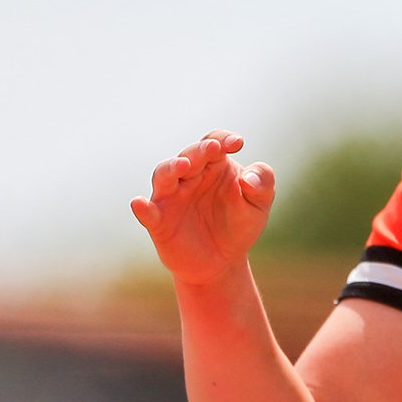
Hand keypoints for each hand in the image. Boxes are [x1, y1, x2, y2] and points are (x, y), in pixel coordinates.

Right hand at [131, 130, 276, 285]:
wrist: (223, 261)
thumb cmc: (240, 224)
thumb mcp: (259, 204)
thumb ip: (262, 184)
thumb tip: (248, 178)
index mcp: (214, 165)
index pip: (214, 142)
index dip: (223, 139)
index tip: (237, 143)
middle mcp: (189, 176)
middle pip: (190, 155)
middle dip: (200, 151)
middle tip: (213, 148)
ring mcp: (172, 197)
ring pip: (164, 175)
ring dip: (172, 168)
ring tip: (183, 165)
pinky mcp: (160, 222)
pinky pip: (148, 213)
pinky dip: (142, 208)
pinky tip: (139, 203)